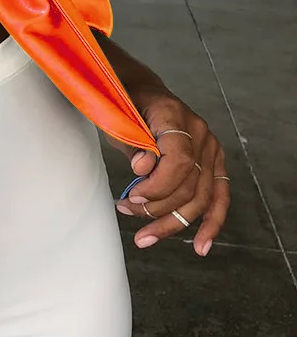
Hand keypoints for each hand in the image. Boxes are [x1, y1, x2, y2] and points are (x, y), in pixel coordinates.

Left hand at [109, 86, 229, 255]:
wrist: (141, 90)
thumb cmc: (125, 105)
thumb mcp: (117, 119)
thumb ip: (131, 144)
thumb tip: (143, 168)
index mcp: (174, 115)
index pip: (178, 160)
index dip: (158, 185)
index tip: (132, 196)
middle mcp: (199, 131)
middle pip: (189, 184)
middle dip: (157, 207)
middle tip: (127, 211)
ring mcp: (210, 146)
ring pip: (201, 197)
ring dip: (172, 222)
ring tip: (144, 237)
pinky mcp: (214, 161)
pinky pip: (217, 197)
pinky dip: (210, 223)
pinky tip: (201, 246)